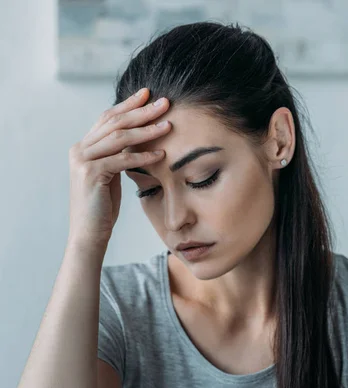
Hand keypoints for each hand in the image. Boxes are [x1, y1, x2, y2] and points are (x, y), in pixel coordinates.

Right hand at [67, 88, 170, 249]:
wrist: (88, 234)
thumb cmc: (102, 209)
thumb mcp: (110, 176)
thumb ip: (116, 156)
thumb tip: (136, 140)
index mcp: (83, 147)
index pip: (107, 118)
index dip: (128, 105)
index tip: (147, 94)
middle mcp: (79, 150)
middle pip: (114, 122)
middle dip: (141, 111)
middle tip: (164, 102)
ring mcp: (82, 161)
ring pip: (119, 138)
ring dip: (147, 130)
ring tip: (168, 125)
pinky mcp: (91, 174)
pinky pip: (123, 160)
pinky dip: (143, 156)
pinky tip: (161, 154)